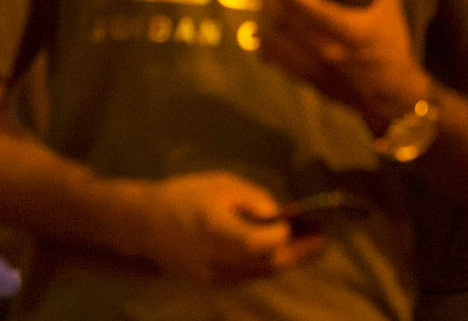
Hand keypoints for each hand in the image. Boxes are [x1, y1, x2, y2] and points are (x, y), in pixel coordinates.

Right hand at [132, 172, 321, 283]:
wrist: (144, 224)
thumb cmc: (186, 196)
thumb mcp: (222, 186)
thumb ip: (253, 200)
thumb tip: (278, 215)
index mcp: (220, 236)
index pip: (263, 244)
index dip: (285, 234)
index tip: (304, 218)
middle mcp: (219, 264)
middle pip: (267, 265)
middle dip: (298, 252)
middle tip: (322, 238)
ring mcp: (214, 277)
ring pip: (259, 274)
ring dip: (287, 260)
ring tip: (310, 244)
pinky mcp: (211, 281)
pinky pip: (247, 276)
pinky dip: (268, 264)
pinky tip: (282, 251)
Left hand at [257, 0, 432, 131]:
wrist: (389, 91)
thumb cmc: (390, 41)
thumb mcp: (387, 3)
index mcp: (353, 31)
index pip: (316, 9)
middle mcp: (328, 49)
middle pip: (288, 20)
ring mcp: (312, 65)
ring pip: (276, 38)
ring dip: (264, 12)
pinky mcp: (303, 76)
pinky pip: (273, 56)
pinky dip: (264, 37)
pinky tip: (263, 21)